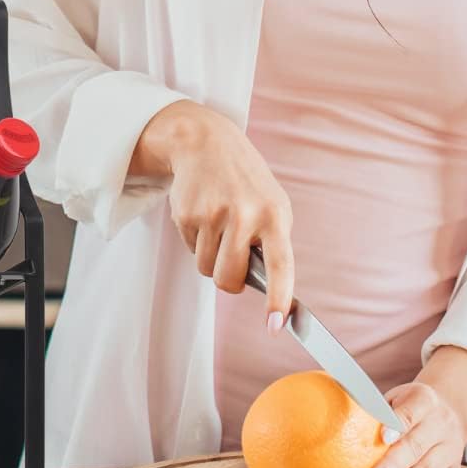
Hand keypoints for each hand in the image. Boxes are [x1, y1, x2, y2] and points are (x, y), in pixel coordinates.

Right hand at [135, 100, 294, 329]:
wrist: (205, 143)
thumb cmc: (245, 181)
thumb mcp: (271, 203)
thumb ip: (271, 241)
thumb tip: (264, 287)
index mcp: (274, 215)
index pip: (280, 265)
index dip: (278, 298)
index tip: (275, 325)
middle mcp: (244, 215)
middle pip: (229, 279)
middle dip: (228, 280)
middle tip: (231, 261)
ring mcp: (212, 215)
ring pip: (207, 268)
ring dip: (210, 258)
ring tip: (217, 227)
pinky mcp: (186, 215)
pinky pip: (190, 250)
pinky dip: (196, 241)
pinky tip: (202, 216)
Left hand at [362, 381, 466, 467]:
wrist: (448, 413)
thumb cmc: (405, 405)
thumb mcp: (391, 396)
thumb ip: (371, 407)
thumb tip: (331, 415)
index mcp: (425, 400)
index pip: (411, 412)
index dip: (398, 425)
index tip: (383, 438)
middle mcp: (442, 425)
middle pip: (417, 447)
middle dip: (394, 467)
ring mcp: (451, 451)